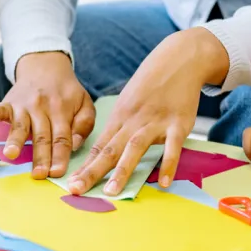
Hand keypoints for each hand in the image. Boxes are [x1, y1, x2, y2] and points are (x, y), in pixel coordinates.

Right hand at [0, 52, 94, 178]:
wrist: (46, 66)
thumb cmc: (67, 92)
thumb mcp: (85, 104)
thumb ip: (84, 124)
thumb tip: (75, 144)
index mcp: (63, 111)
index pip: (62, 138)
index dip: (60, 156)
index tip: (57, 173)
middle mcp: (43, 109)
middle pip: (42, 137)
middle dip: (40, 157)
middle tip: (38, 174)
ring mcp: (25, 106)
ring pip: (21, 126)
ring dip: (15, 140)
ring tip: (10, 153)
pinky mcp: (10, 102)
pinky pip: (1, 107)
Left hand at [68, 28, 227, 195]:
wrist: (180, 59)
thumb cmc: (153, 83)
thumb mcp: (130, 101)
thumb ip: (120, 126)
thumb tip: (106, 149)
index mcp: (120, 117)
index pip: (98, 146)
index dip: (84, 166)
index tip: (70, 183)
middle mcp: (133, 121)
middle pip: (109, 149)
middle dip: (92, 171)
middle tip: (76, 189)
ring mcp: (155, 122)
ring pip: (135, 148)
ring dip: (122, 170)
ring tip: (112, 191)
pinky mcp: (178, 124)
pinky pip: (172, 147)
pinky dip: (169, 165)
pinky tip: (165, 182)